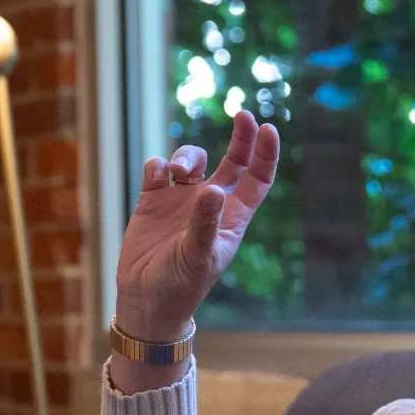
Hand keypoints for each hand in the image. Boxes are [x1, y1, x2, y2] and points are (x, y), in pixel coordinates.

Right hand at [114, 110, 279, 340]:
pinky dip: (158, 165)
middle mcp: (210, 202)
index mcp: (232, 217)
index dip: (265, 154)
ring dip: (187, 156)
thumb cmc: (181, 286)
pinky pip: (158, 169)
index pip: (257, 179)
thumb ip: (205, 223)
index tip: (269, 129)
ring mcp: (181, 199)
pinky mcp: (152, 200)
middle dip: (240, 136)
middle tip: (243, 114)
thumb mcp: (198, 257)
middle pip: (233, 160)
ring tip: (178, 173)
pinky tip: (158, 177)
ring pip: (192, 159)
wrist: (145, 300)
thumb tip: (214, 189)